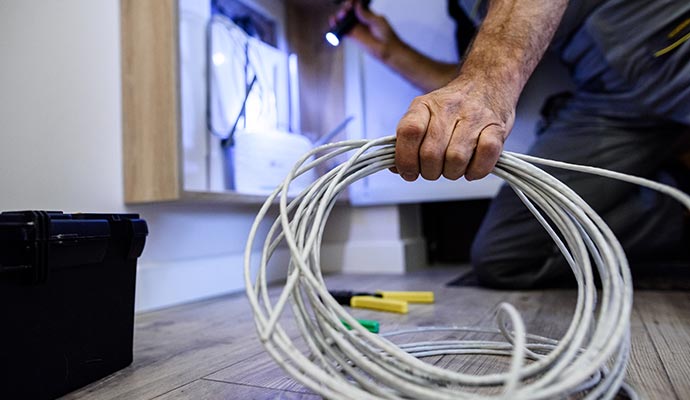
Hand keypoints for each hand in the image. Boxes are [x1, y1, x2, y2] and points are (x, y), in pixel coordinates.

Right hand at [329, 1, 402, 61]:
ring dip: (340, 16)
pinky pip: (342, 30)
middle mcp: (360, 20)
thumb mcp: (378, 21)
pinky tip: (333, 22)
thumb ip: (366, 14)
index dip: (352, 2)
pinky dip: (336, 26)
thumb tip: (357, 5)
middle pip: (349, 11)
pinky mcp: (352, 36)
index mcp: (368, 13)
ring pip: (344, 19)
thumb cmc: (386, 35)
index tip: (351, 2)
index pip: (357, 5)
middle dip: (346, 8)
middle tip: (347, 9)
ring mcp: (356, 28)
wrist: (387, 49)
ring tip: (341, 16)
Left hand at [394, 72, 515, 181]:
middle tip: (435, 169)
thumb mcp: (423, 115)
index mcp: (424, 105)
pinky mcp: (497, 128)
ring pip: (456, 159)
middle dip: (430, 172)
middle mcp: (448, 108)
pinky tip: (471, 168)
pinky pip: (485, 155)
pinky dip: (476, 170)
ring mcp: (474, 117)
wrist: (487, 83)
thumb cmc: (452, 107)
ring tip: (453, 167)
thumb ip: (407, 140)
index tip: (409, 171)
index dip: (405, 159)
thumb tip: (396, 168)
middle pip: (431, 153)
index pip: (409, 131)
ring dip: (452, 172)